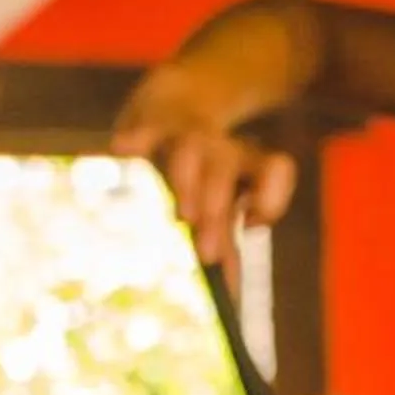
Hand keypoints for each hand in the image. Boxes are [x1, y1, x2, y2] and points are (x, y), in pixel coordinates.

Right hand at [114, 61, 296, 275]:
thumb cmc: (202, 162)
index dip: (269, 197)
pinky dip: (136, 135)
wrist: (176, 98)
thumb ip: (227, 242)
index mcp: (244, 163)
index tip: (251, 226)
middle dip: (218, 206)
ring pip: (194, 145)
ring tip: (184, 216)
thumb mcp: (220, 198)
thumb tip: (234, 296)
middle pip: (225, 166)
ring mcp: (185, 132)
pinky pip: (144, 125)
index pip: (272, 170)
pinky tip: (121, 148)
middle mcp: (219, 146)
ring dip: (190, 177)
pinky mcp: (151, 119)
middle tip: (210, 254)